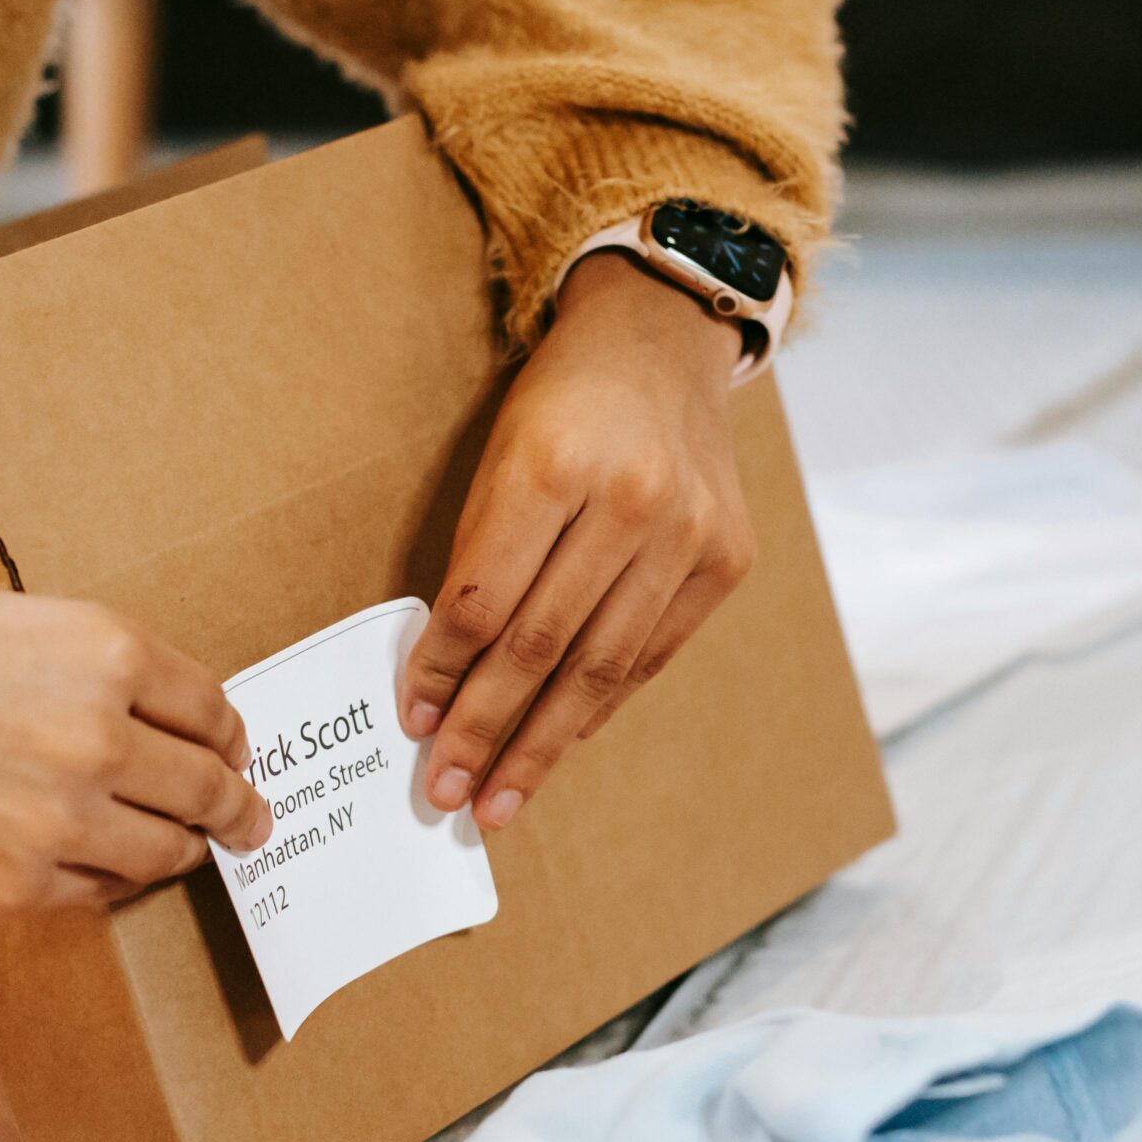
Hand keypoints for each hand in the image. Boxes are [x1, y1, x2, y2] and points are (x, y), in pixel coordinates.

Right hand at [0, 587, 272, 913]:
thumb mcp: (23, 621)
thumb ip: (107, 671)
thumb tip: (182, 729)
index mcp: (105, 653)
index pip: (215, 712)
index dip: (231, 739)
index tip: (235, 754)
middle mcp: (95, 737)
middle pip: (208, 789)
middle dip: (233, 806)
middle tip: (248, 820)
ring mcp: (56, 821)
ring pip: (167, 851)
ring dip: (180, 848)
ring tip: (182, 845)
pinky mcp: (11, 888)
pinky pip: (100, 895)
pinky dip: (109, 881)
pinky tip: (96, 863)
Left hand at [400, 251, 754, 830]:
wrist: (663, 343)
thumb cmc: (562, 404)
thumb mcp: (499, 455)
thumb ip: (477, 560)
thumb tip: (445, 679)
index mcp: (555, 464)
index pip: (484, 599)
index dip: (443, 673)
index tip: (414, 726)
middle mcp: (633, 502)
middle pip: (544, 646)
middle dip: (488, 732)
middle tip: (449, 794)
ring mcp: (690, 534)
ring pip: (602, 668)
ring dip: (544, 745)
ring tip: (500, 799)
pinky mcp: (727, 559)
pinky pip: (650, 656)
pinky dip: (600, 706)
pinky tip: (562, 742)